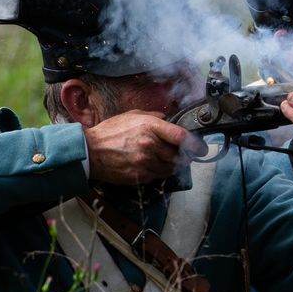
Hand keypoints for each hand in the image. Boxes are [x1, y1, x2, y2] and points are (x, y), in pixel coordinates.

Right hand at [85, 110, 201, 185]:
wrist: (89, 151)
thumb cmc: (110, 132)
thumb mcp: (132, 116)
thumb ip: (153, 116)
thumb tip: (167, 118)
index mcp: (150, 126)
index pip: (181, 136)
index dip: (196, 144)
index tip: (202, 148)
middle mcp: (150, 145)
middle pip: (179, 155)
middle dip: (184, 157)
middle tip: (184, 156)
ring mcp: (145, 162)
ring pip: (170, 168)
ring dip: (172, 166)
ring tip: (167, 161)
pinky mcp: (139, 176)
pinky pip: (157, 176)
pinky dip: (159, 172)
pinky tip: (153, 166)